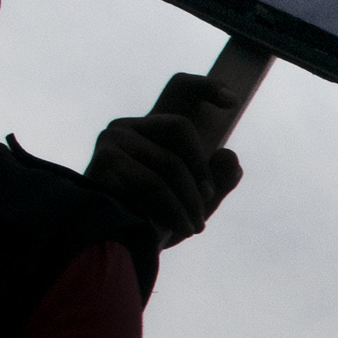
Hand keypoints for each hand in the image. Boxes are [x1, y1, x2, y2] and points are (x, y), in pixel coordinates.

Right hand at [84, 74, 247, 246]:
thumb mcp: (197, 202)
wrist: (121, 249)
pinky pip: (154, 182)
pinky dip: (174, 209)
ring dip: (190, 201)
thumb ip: (218, 181)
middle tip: (207, 200)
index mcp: (153, 130)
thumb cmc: (156, 221)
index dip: (206, 87)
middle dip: (200, 168)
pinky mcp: (105, 159)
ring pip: (170, 162)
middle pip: (180, 125)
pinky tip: (180, 228)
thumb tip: (228, 155)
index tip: (232, 102)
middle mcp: (129, 127)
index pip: (180, 89)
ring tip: (194, 226)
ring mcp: (114, 139)